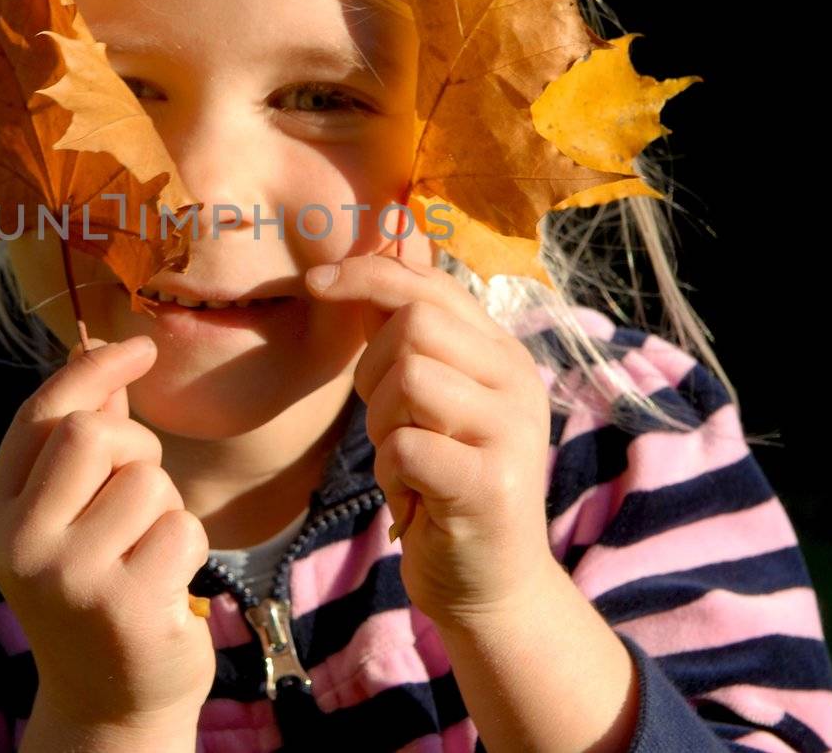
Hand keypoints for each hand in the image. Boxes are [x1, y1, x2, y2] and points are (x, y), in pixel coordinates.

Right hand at [0, 335, 215, 729]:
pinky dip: (189, 548)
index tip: (138, 346)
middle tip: (142, 494)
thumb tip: (97, 349)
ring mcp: (70, 579)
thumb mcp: (70, 515)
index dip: (94, 369)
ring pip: (148, 482)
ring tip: (148, 553)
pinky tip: (166, 587)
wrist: (110, 703)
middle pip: (91, 435)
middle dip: (137, 447)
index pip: (42, 414)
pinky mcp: (126, 607)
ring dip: (168, 508)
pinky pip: (183, 529)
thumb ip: (79, 438)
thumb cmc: (97, 588)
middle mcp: (20, 545)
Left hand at [305, 253, 563, 628]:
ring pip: (410, 377)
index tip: (315, 284)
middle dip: (372, 370)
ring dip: (382, 424)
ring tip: (404, 463)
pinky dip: (391, 473)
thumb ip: (410, 330)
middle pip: (415, 323)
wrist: (491, 585)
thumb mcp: (431, 400)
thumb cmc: (445, 485)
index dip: (366, 274)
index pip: (431, 285)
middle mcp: (517, 380)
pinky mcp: (492, 484)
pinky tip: (413, 499)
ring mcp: (511, 431)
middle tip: (386, 424)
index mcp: (500, 352)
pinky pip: (406, 446)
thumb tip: (380, 246)